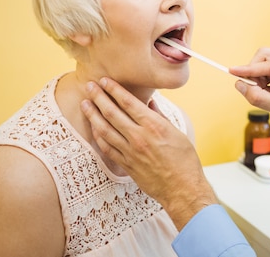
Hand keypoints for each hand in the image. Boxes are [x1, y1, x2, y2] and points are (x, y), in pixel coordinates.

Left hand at [80, 77, 216, 230]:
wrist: (182, 188)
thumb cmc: (185, 160)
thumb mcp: (178, 133)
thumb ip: (160, 117)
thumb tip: (150, 103)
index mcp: (154, 125)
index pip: (129, 103)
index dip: (114, 90)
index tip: (105, 81)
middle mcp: (139, 136)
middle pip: (112, 113)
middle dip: (99, 97)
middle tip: (89, 86)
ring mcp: (130, 151)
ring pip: (105, 129)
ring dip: (93, 115)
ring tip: (85, 103)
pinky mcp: (126, 164)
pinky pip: (107, 147)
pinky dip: (99, 135)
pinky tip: (94, 128)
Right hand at [230, 48, 269, 154]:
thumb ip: (258, 97)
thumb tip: (239, 85)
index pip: (269, 64)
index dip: (248, 69)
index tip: (232, 71)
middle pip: (266, 56)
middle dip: (255, 73)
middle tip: (257, 91)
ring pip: (266, 61)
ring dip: (261, 77)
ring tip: (269, 94)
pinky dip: (266, 78)